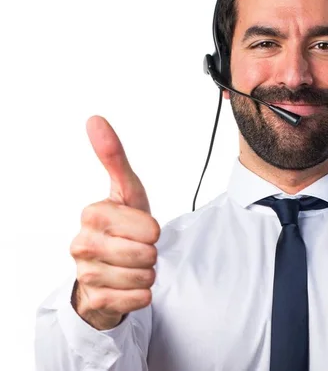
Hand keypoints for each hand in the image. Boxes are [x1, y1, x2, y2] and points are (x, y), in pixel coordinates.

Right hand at [69, 116, 159, 329]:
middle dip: (151, 253)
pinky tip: (129, 285)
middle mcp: (82, 243)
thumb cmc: (123, 225)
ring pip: (142, 277)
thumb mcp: (126, 191)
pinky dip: (142, 294)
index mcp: (92, 213)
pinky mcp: (93, 300)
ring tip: (135, 265)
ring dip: (148, 273)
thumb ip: (114, 157)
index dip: (154, 230)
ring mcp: (85, 273)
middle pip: (145, 253)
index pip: (149, 227)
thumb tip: (95, 119)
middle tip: (140, 249)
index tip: (141, 228)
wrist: (110, 270)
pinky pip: (136, 300)